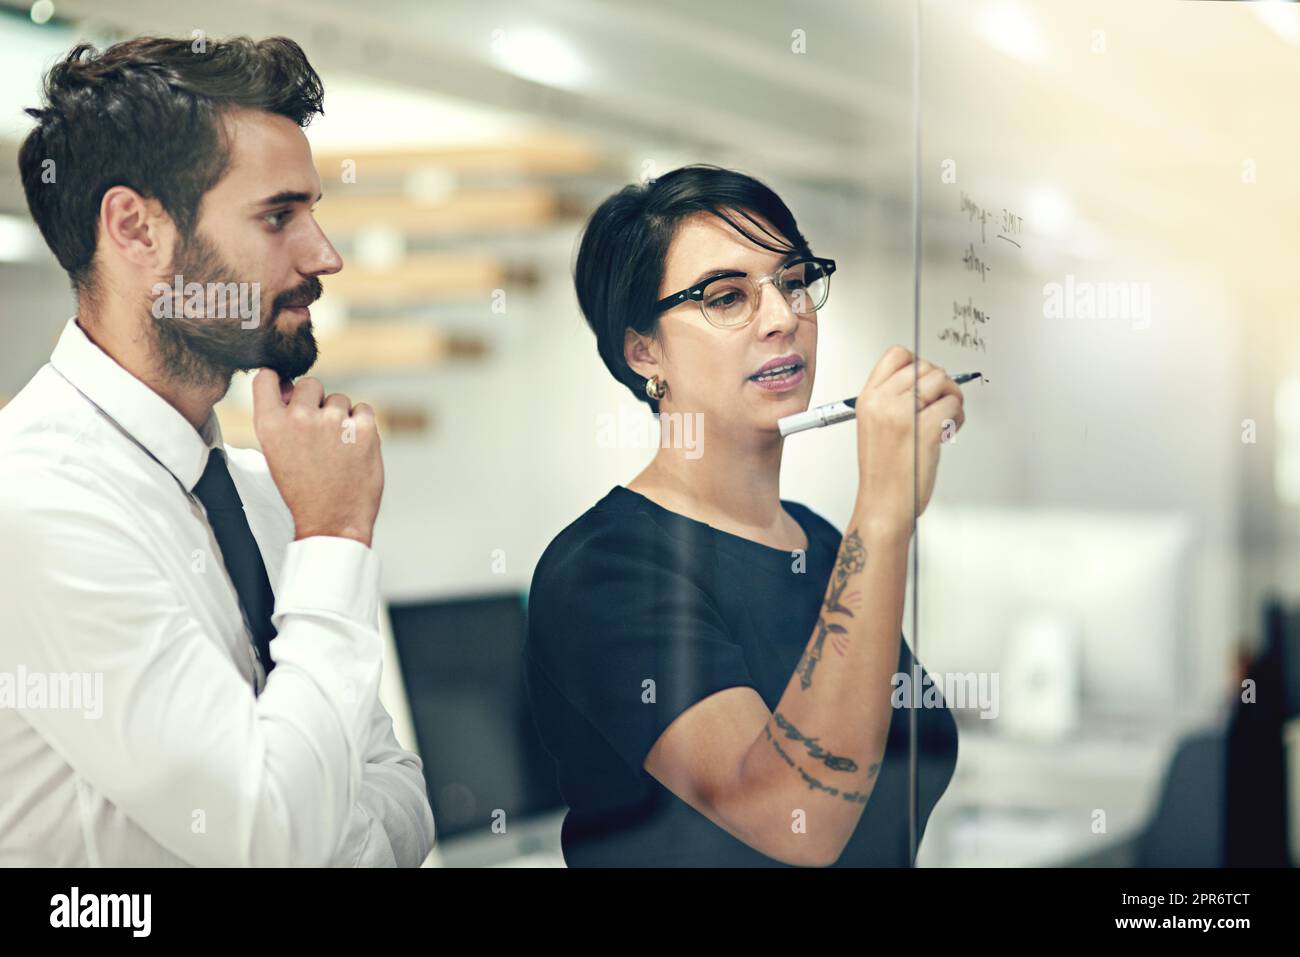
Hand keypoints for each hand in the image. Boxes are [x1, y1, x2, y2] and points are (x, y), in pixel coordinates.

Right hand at [251, 369, 383, 546]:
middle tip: (319, 432)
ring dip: (341, 417)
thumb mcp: (276, 453)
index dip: (279, 381)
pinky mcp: (364, 429)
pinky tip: (354, 447)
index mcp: (270, 425)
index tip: (287, 391)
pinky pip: (363, 409)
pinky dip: (362, 424)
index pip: (267, 377)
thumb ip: (280, 418)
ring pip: (339, 399)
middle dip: (316, 402)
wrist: (332, 521)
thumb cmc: (304, 490)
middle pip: (310, 384)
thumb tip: (290, 387)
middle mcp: (299, 418)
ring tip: (337, 448)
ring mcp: (333, 422)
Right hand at [853, 346, 964, 536]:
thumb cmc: (883, 472)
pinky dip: (958, 417)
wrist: (883, 505)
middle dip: (940, 384)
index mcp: (867, 399)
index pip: (896, 354)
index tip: (924, 384)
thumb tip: (926, 380)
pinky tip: (947, 432)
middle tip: (939, 406)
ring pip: (942, 381)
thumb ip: (892, 400)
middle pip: (924, 366)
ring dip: (951, 398)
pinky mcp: (924, 430)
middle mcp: (882, 402)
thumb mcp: (874, 426)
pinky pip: (953, 405)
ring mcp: (902, 415)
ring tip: (944, 420)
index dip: (917, 364)